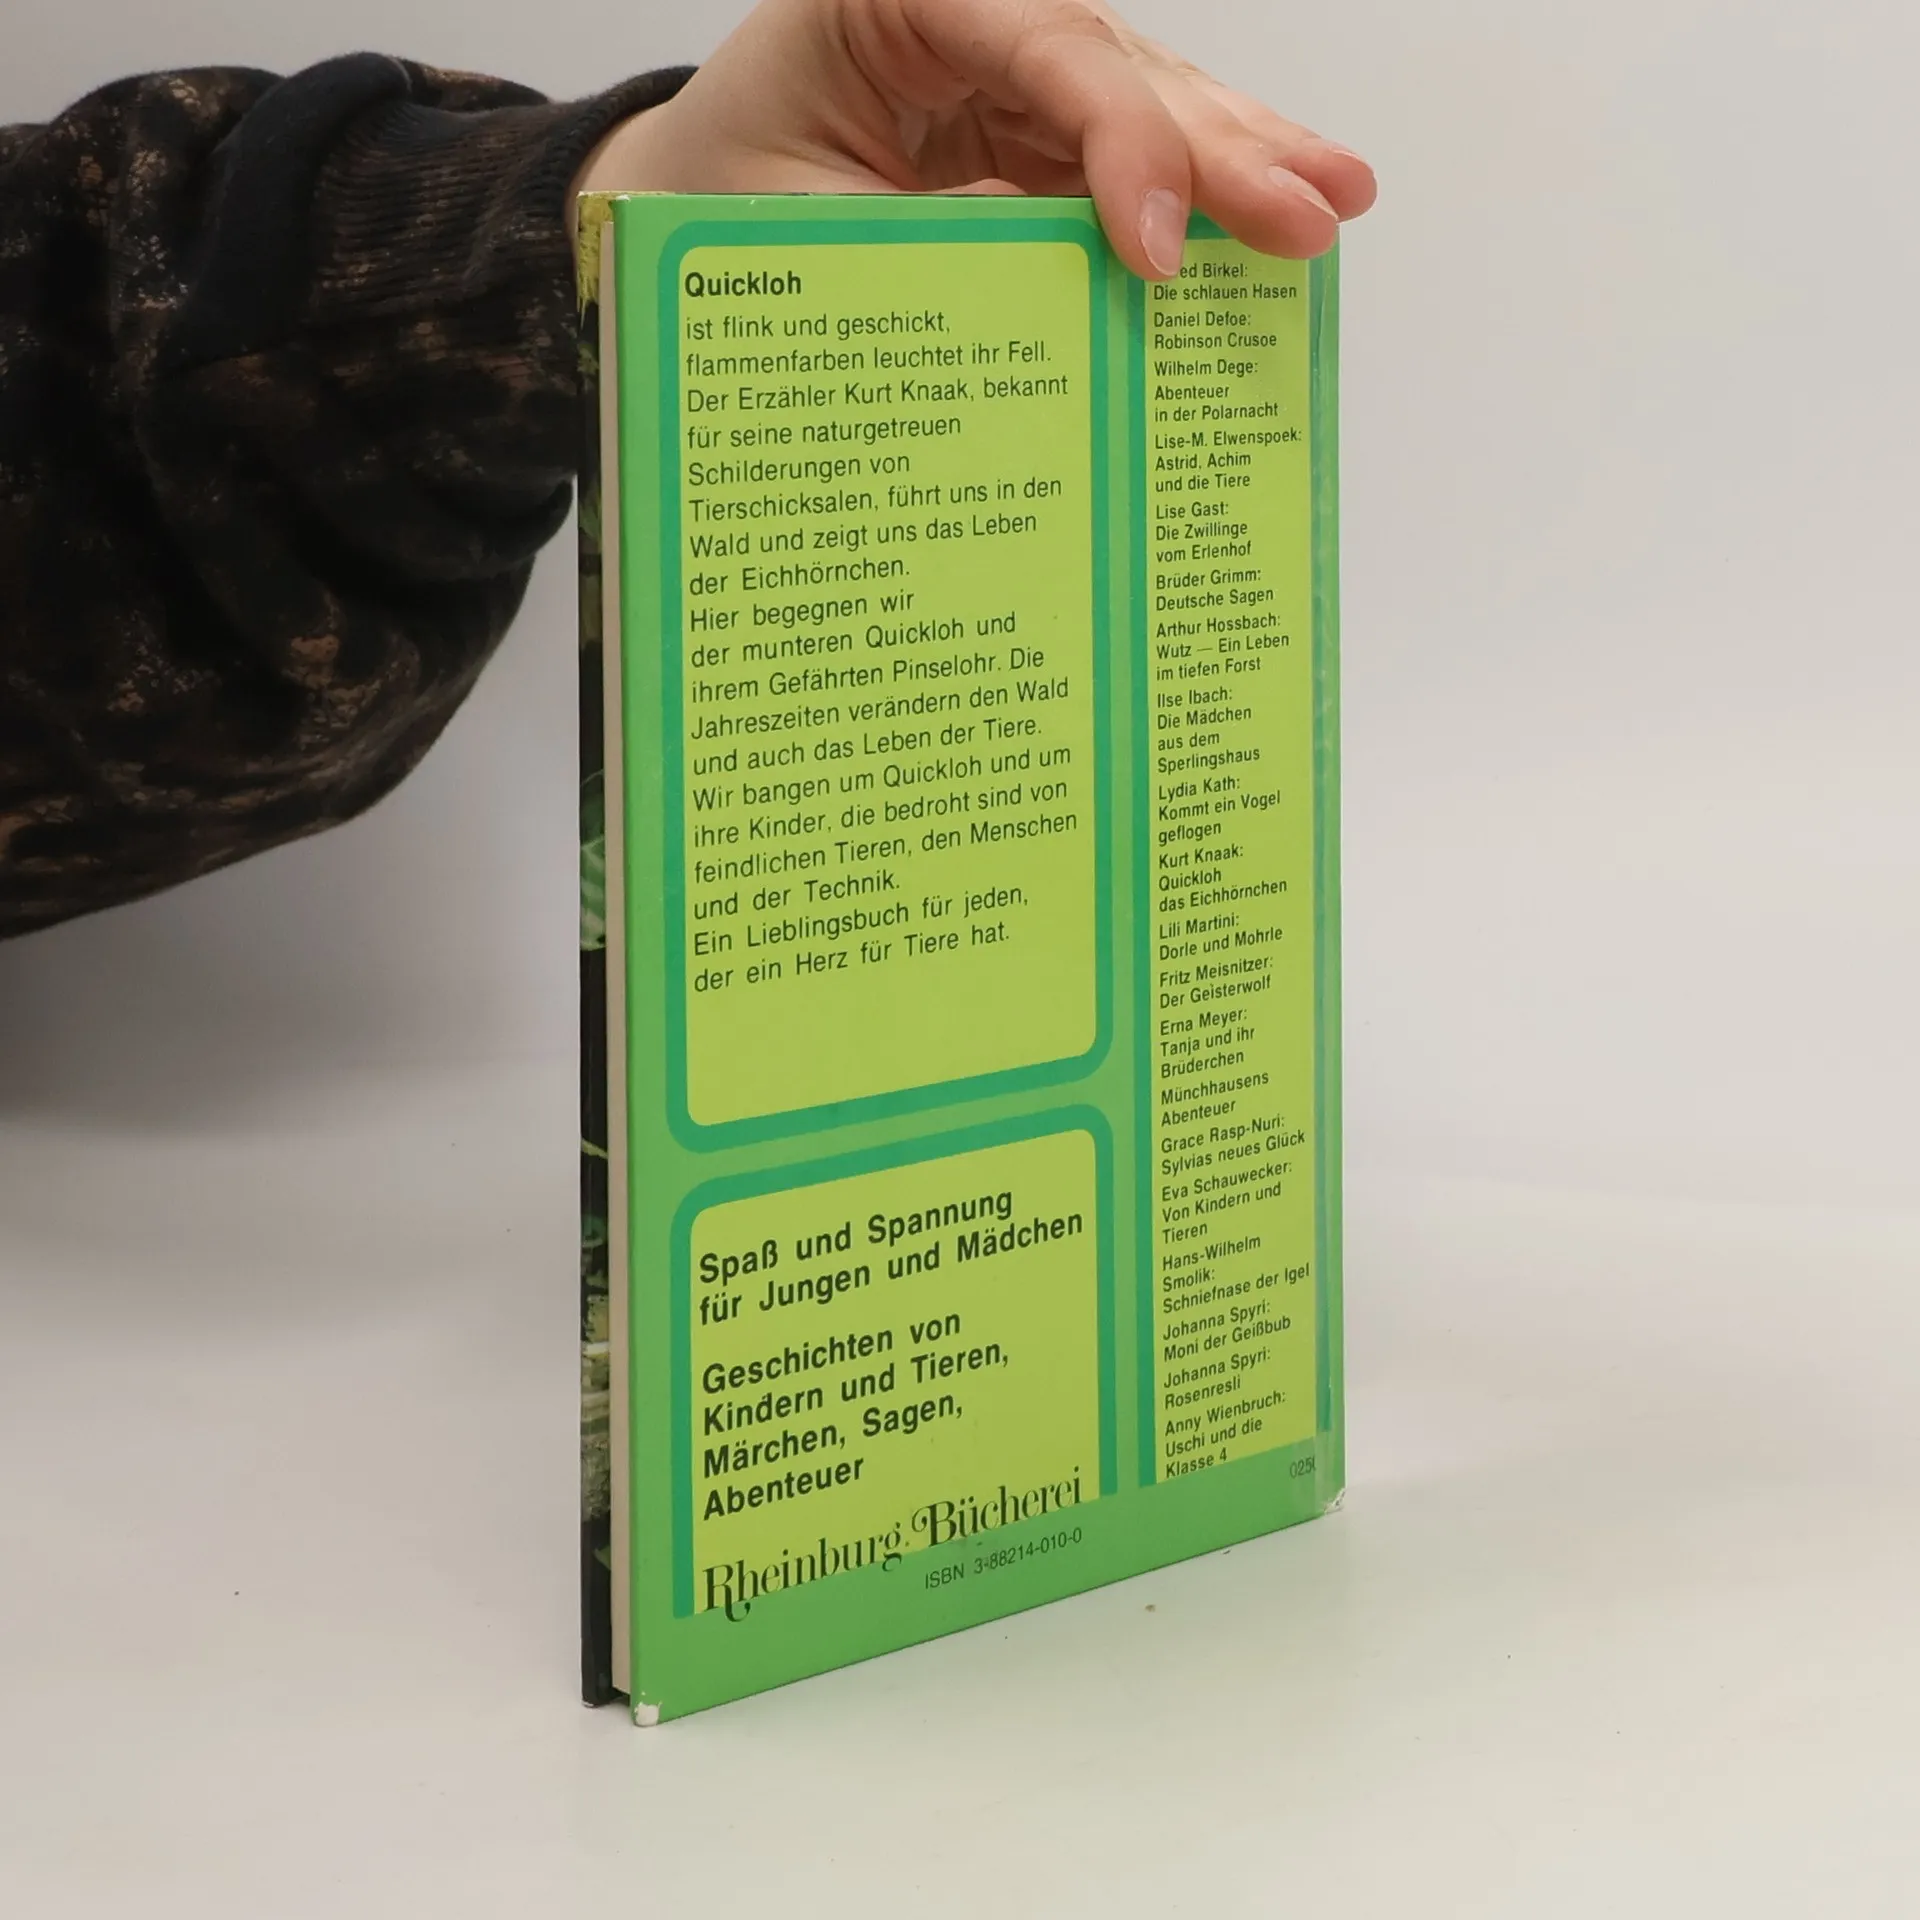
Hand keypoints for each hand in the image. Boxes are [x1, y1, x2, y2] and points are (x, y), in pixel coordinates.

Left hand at [575, 0, 1375, 277]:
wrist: (677, 211)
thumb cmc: (718, 204)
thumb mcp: (799, 232)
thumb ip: (930, 251)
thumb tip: (1066, 301)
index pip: (1040, 44)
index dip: (1118, 140)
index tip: (1155, 245)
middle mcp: (972, 20)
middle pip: (1119, 67)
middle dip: (1221, 146)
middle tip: (1310, 213)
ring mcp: (1010, 76)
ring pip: (1147, 105)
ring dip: (1243, 160)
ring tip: (1332, 202)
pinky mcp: (1029, 140)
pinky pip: (1124, 162)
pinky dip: (1201, 193)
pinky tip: (1279, 204)